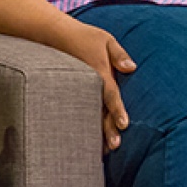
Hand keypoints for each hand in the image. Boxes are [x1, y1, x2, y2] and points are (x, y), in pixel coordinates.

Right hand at [50, 21, 135, 151]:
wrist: (54, 35)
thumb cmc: (84, 36)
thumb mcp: (105, 39)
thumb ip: (119, 54)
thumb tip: (131, 68)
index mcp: (98, 72)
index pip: (110, 94)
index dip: (117, 110)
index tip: (124, 125)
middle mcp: (89, 85)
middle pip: (99, 111)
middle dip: (107, 129)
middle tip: (115, 146)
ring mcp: (79, 90)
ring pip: (90, 115)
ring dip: (97, 133)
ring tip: (104, 151)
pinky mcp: (73, 92)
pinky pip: (82, 110)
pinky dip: (87, 125)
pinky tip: (91, 140)